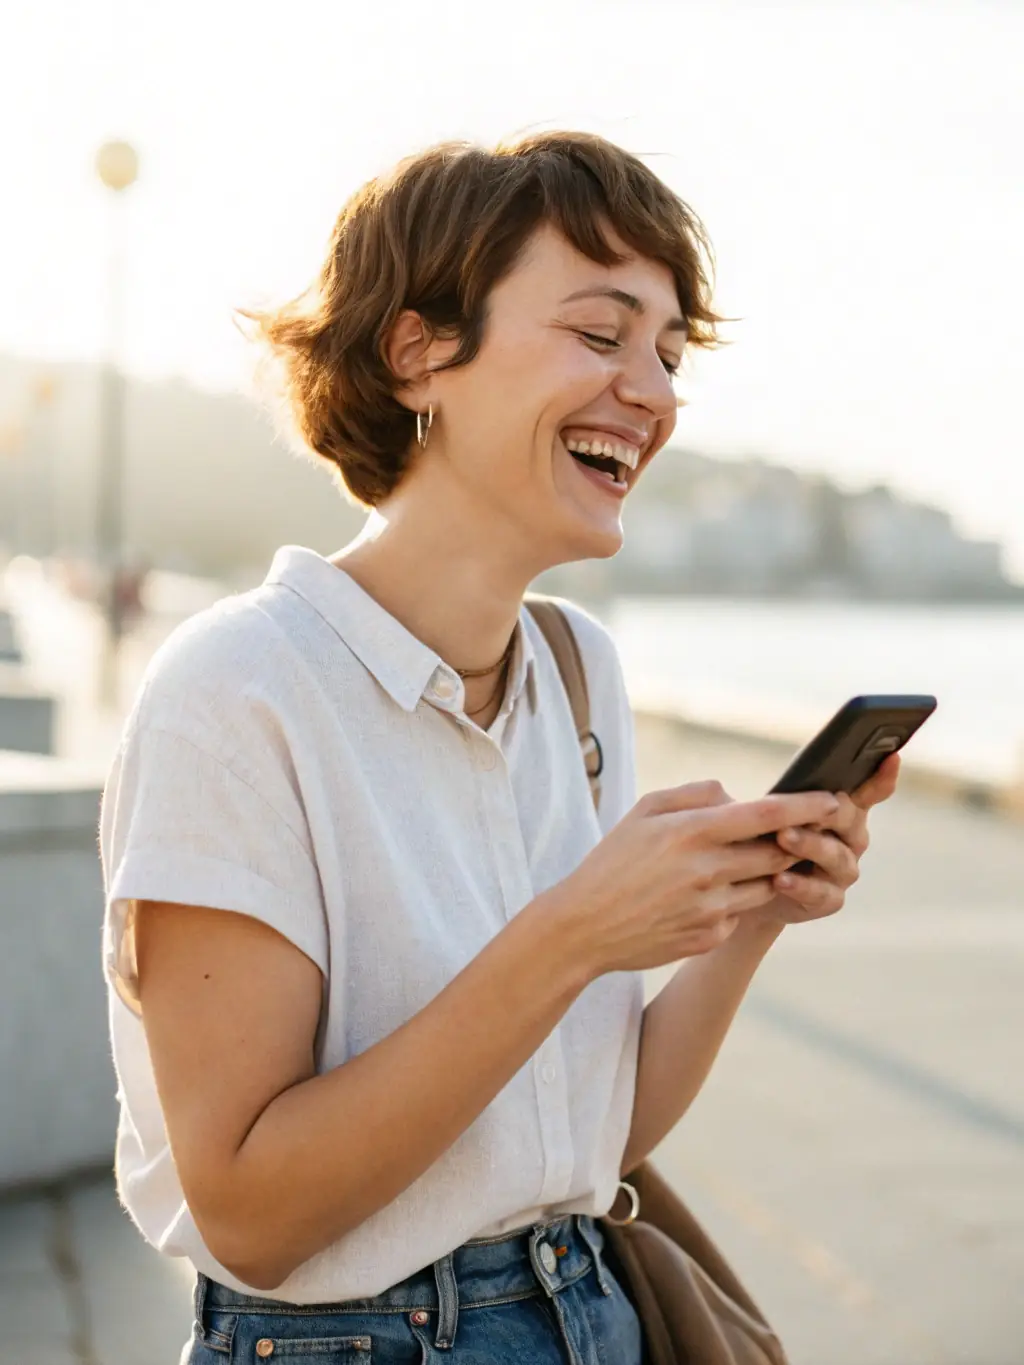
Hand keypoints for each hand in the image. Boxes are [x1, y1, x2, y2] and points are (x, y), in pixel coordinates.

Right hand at [546, 780, 839, 975]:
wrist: (583, 927)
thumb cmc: (613, 861)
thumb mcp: (643, 811)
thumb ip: (695, 795)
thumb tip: (737, 796)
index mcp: (692, 832)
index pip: (767, 813)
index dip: (807, 805)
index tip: (834, 800)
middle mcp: (707, 871)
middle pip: (777, 851)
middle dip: (793, 841)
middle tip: (798, 832)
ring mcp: (710, 908)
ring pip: (765, 885)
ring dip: (763, 872)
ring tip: (733, 865)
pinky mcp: (709, 937)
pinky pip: (739, 914)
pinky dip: (732, 902)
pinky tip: (697, 900)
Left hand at [757, 753, 901, 925]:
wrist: (751, 886)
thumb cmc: (765, 836)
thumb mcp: (771, 810)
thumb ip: (784, 796)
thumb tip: (767, 781)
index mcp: (843, 810)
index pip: (869, 790)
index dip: (883, 776)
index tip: (891, 757)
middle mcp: (851, 839)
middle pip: (849, 819)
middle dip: (829, 811)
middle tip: (805, 807)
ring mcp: (843, 870)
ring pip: (835, 855)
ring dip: (808, 845)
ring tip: (782, 837)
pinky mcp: (829, 899)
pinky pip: (820, 892)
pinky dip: (799, 885)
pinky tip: (779, 878)